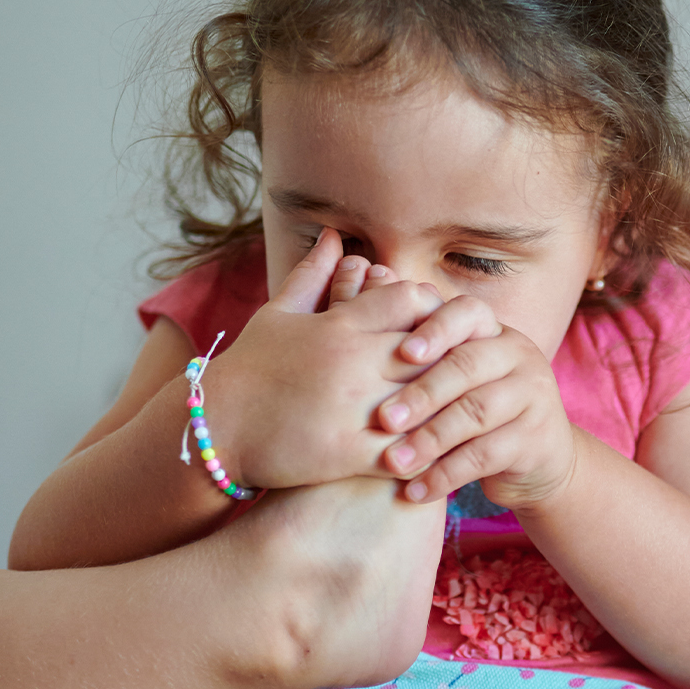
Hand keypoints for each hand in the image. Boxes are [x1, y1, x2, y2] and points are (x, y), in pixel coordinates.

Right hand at [202, 231, 505, 489]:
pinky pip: (408, 451)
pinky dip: (429, 452)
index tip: (442, 326)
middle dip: (455, 357)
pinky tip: (443, 453)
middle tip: (474, 367)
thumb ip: (313, 275)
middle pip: (433, 349)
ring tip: (470, 411)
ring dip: (451, 406)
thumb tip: (334, 235)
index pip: (412, 300)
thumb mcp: (278, 314)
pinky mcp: (351, 453)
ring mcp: (356, 408)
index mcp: (342, 325)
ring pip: (429, 401)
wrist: (215, 428)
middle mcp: (355, 362)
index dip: (435, 310)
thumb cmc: (249, 369)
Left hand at [371, 314, 579, 512]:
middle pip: (467, 366)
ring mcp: (534, 396)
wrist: (539, 461)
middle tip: (383, 420)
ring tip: (393, 463)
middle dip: (421, 393)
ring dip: (428, 440)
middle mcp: (520, 356)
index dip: (436, 329)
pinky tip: (415, 491)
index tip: (402, 353)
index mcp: (496, 333)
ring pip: (475, 413)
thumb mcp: (459, 380)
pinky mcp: (536, 439)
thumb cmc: (478, 412)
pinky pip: (485, 456)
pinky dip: (445, 475)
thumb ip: (426, 357)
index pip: (468, 313)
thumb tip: (369, 309)